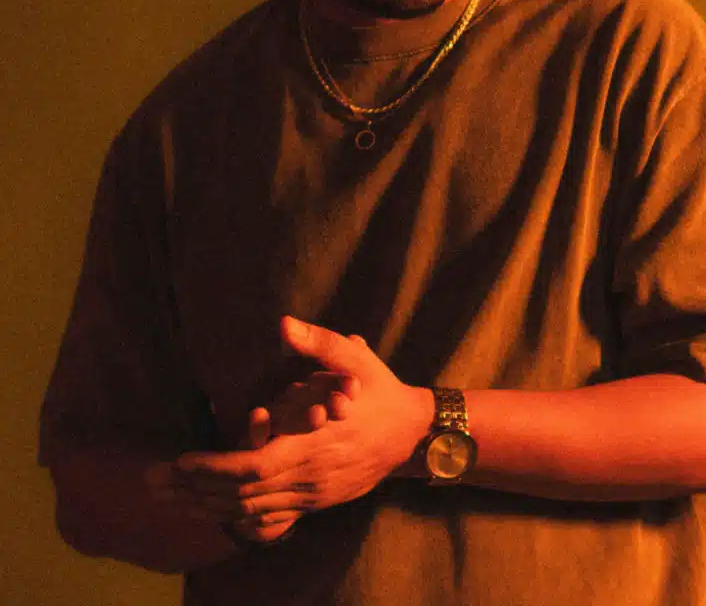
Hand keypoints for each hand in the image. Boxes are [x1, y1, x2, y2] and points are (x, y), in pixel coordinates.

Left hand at [170, 318, 432, 525]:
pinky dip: (234, 518)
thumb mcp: (356, 359)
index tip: (178, 462)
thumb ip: (320, 343)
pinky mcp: (316, 503)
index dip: (211, 469)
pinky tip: (211, 512)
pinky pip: (269, 520)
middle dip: (194, 490)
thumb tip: (285, 325)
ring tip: (171, 496)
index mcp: (314, 444)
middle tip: (153, 481)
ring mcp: (312, 495)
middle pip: (240, 495)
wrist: (411, 433)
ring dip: (207, 506)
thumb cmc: (379, 391)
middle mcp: (309, 476)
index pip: (251, 467)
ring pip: (250, 512)